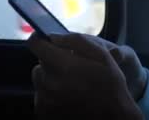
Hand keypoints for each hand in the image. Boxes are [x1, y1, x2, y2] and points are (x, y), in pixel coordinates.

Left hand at [28, 33, 142, 118]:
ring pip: (40, 79)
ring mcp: (45, 100)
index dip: (40, 38)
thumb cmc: (110, 84)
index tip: (46, 38)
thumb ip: (76, 41)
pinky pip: (41, 95)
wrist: (113, 115)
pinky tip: (68, 95)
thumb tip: (53, 36)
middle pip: (39, 63)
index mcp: (62, 65)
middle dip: (52, 61)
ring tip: (71, 83)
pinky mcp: (44, 112)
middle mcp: (49, 83)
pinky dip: (51, 93)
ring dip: (51, 77)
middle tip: (71, 67)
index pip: (35, 45)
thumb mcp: (102, 55)